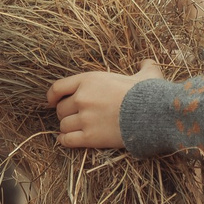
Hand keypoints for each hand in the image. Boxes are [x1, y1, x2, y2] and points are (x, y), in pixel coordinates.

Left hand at [47, 60, 163, 149]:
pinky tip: (65, 141)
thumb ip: (144, 67)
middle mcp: (82, 98)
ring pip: (63, 126)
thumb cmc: (148, 93)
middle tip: (72, 117)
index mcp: (89, 81)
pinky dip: (64, 141)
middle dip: (65, 113)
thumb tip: (148, 62)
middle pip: (61, 109)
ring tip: (74, 129)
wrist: (153, 114)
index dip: (52, 96)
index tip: (51, 101)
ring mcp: (85, 118)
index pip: (58, 87)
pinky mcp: (90, 137)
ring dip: (67, 128)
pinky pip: (68, 140)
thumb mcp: (146, 74)